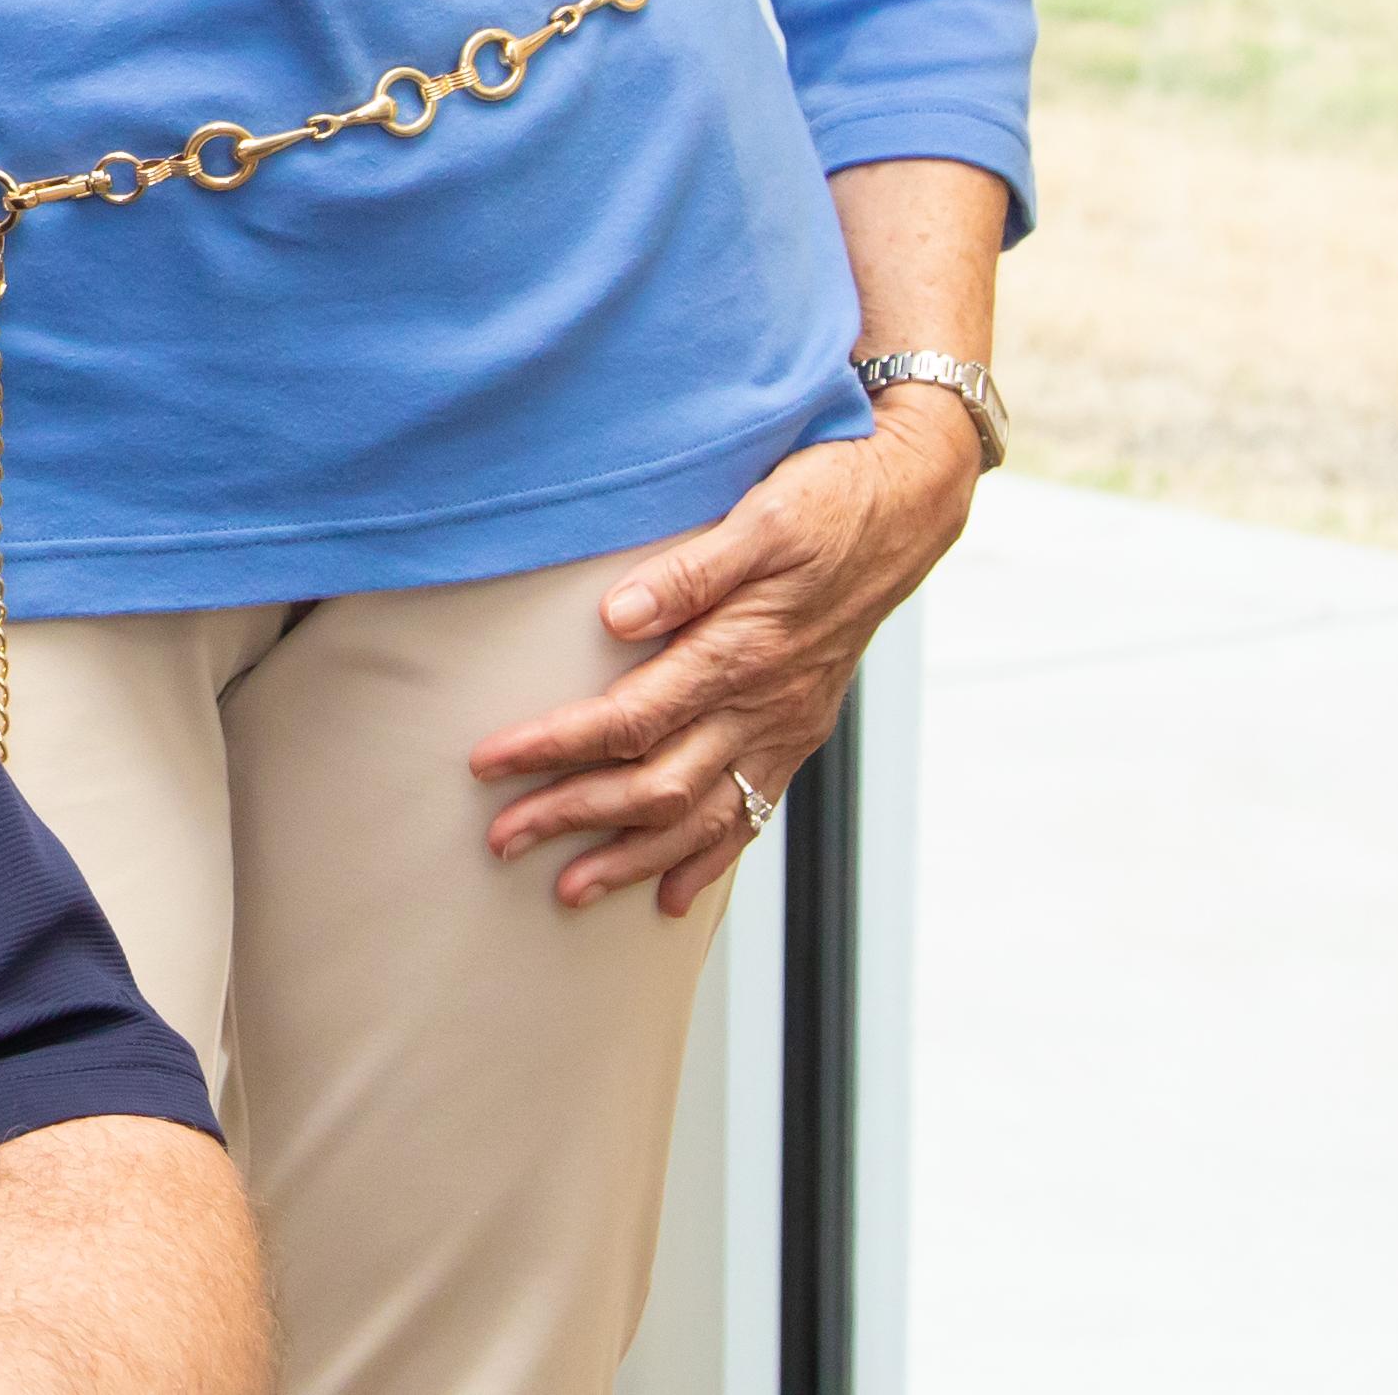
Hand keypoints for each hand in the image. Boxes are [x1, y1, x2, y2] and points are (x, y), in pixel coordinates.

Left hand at [465, 412, 980, 920]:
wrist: (907, 513)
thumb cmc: (827, 503)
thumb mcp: (761, 517)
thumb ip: (690, 571)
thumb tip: (617, 614)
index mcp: (741, 652)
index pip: (630, 719)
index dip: (556, 746)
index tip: (490, 762)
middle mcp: (764, 705)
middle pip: (656, 786)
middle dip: (574, 817)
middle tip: (501, 839)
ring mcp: (784, 727)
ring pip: (702, 817)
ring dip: (631, 858)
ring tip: (569, 890)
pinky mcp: (799, 733)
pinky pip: (752, 814)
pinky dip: (709, 860)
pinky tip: (672, 893)